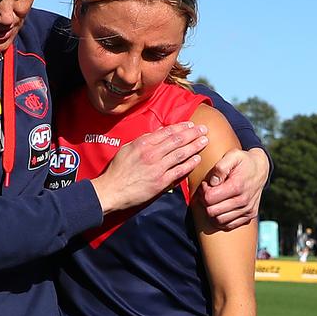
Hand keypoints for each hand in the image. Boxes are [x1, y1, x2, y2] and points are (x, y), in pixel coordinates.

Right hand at [93, 123, 207, 214]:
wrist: (111, 191)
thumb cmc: (117, 170)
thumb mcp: (127, 148)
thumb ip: (143, 140)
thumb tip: (157, 133)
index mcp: (143, 144)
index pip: (167, 132)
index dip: (181, 127)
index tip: (190, 125)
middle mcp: (152, 154)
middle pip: (177, 140)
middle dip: (192, 133)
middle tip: (204, 129)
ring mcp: (157, 168)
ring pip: (181, 154)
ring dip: (195, 146)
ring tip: (205, 141)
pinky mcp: (160, 182)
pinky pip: (179, 171)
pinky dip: (189, 164)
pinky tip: (197, 159)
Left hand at [200, 148, 267, 229]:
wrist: (261, 169)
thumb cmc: (243, 161)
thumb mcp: (232, 155)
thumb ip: (220, 167)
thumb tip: (212, 183)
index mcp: (237, 186)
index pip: (209, 198)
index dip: (203, 191)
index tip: (206, 184)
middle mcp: (243, 201)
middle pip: (212, 211)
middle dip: (205, 202)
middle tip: (208, 192)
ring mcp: (247, 210)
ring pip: (218, 221)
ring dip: (212, 212)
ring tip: (214, 200)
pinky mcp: (249, 216)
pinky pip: (229, 225)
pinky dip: (221, 219)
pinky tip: (220, 208)